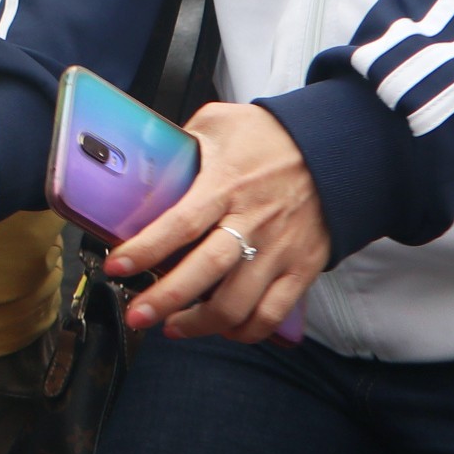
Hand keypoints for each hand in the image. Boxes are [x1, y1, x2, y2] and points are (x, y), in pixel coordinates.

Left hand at [109, 102, 328, 341]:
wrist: (337, 148)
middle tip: (137, 315)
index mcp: (226, 183)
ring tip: (173, 327)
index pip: (180, 223)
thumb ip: (183, 141)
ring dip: (200, 324)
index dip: (145, 249)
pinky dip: (247, 331)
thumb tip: (143, 154)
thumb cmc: (271, 136)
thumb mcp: (220, 123)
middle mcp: (253, 220)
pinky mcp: (303, 267)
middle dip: (165, 299)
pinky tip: (224, 330)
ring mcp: (280, 249)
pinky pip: (273, 312)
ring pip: (238, 302)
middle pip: (205, 271)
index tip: (116, 266)